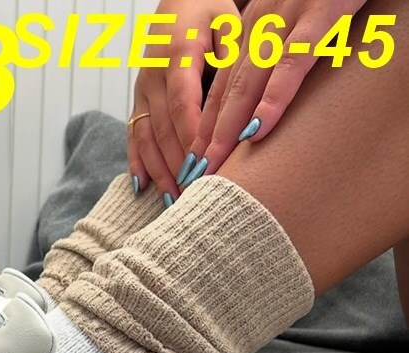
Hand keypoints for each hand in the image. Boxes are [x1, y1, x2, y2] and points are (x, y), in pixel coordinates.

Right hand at [129, 0, 240, 205]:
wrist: (177, 2)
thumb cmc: (210, 13)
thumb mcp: (229, 24)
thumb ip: (234, 59)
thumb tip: (244, 99)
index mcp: (178, 53)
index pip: (183, 104)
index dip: (191, 137)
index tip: (204, 165)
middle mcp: (153, 75)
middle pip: (164, 128)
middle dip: (177, 164)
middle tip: (194, 196)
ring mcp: (141, 90)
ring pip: (147, 137)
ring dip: (159, 171)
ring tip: (174, 201)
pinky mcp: (138, 101)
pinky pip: (134, 136)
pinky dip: (137, 163)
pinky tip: (143, 188)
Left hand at [184, 0, 368, 183]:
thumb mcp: (297, 22)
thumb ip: (279, 58)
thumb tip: (265, 105)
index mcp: (253, 30)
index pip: (220, 88)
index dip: (202, 127)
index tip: (190, 163)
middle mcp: (261, 27)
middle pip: (225, 93)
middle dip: (205, 138)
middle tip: (192, 177)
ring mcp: (287, 20)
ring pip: (247, 83)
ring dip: (226, 128)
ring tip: (212, 166)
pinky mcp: (320, 15)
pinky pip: (291, 63)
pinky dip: (273, 98)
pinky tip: (258, 130)